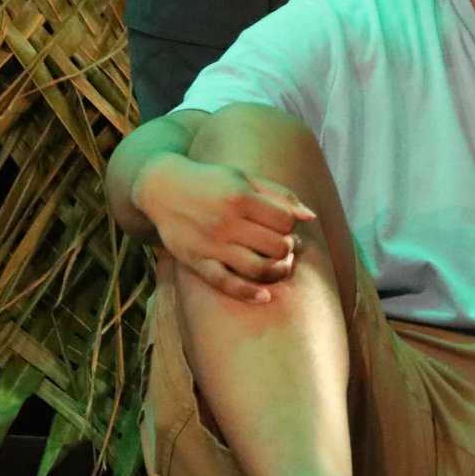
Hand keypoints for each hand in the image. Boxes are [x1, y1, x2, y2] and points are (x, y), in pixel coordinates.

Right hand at [134, 153, 316, 303]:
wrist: (163, 188)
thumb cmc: (212, 182)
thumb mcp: (245, 178)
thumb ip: (280, 194)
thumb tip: (311, 217)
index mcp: (241, 196)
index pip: (284, 221)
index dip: (292, 227)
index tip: (286, 227)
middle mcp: (227, 221)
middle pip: (276, 246)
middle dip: (288, 249)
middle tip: (286, 247)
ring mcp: (211, 244)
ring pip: (256, 268)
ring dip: (277, 272)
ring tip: (280, 266)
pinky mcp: (196, 261)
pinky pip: (225, 284)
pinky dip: (248, 293)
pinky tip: (264, 297)